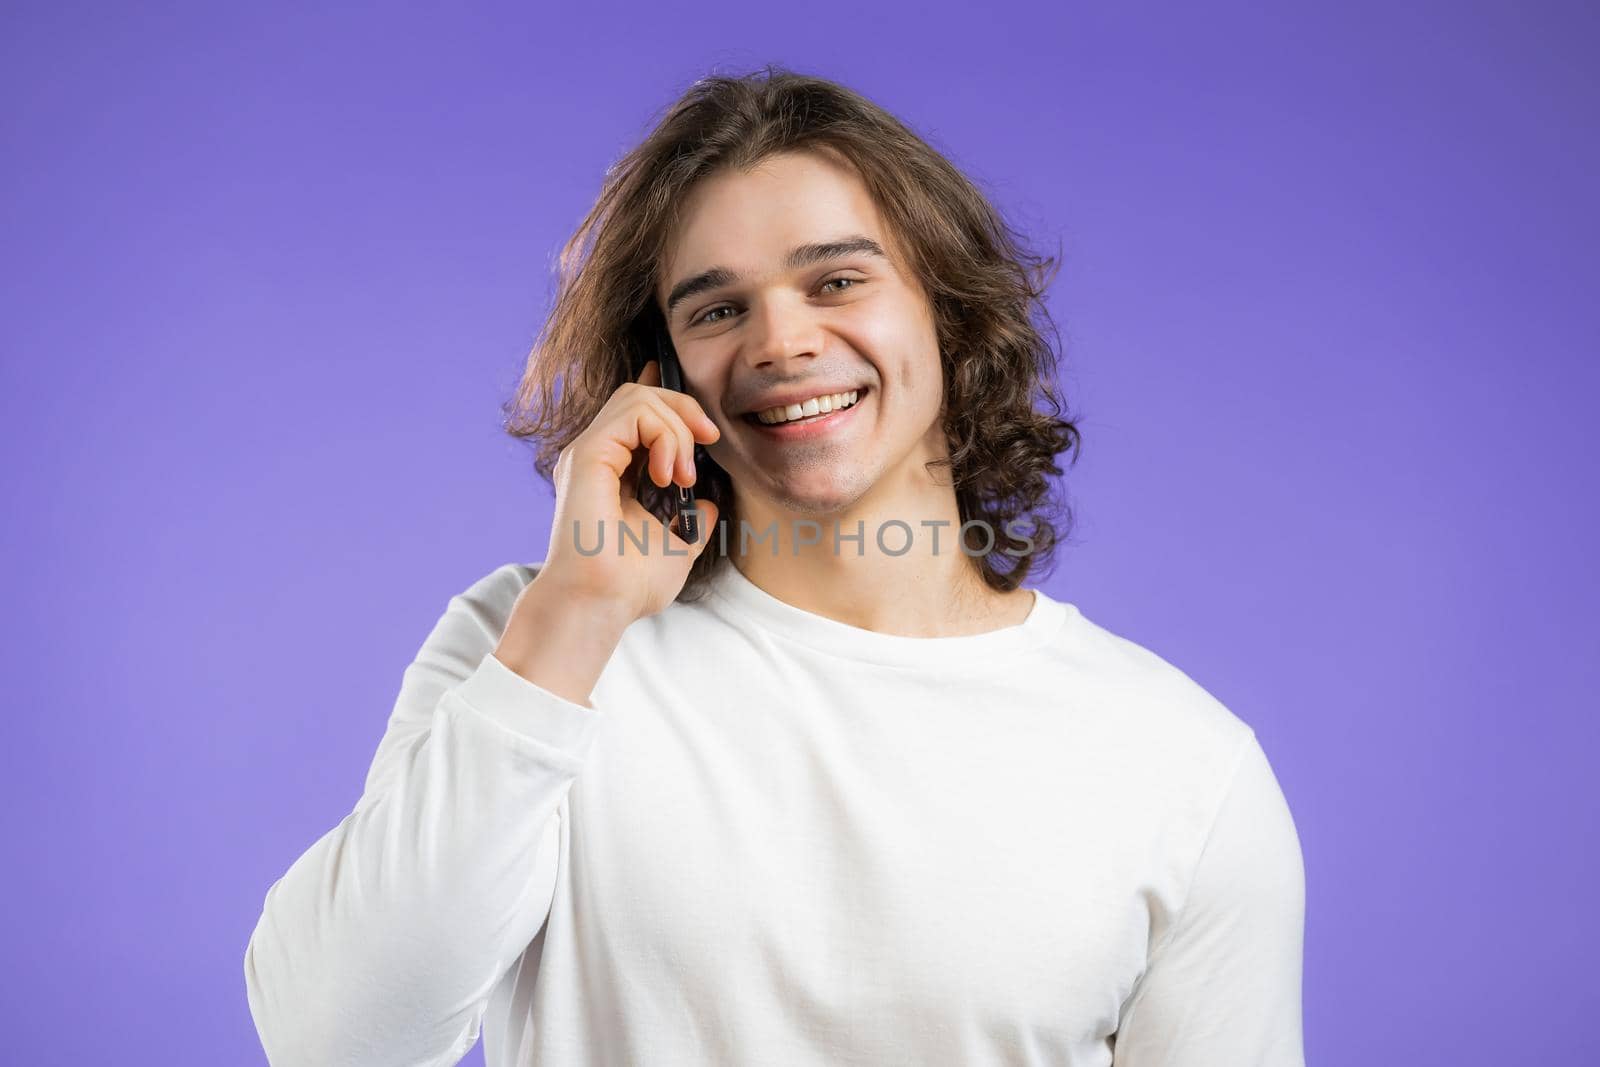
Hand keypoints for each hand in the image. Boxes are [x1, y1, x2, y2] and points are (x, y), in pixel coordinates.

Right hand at [538, 358, 720, 623]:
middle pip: (640, 396)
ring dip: (677, 429)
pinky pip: (633, 412)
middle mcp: (596, 457)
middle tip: (708, 443)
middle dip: (684, 409)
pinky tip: (668, 474)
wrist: (601, 604)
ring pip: (639, 398)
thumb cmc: (629, 585)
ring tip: (682, 476)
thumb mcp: (677, 545)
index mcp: (610, 471)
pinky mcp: (588, 454)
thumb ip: (691, 521)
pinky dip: (664, 434)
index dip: (669, 401)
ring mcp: (588, 452)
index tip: (705, 427)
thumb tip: (708, 506)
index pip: (635, 413)